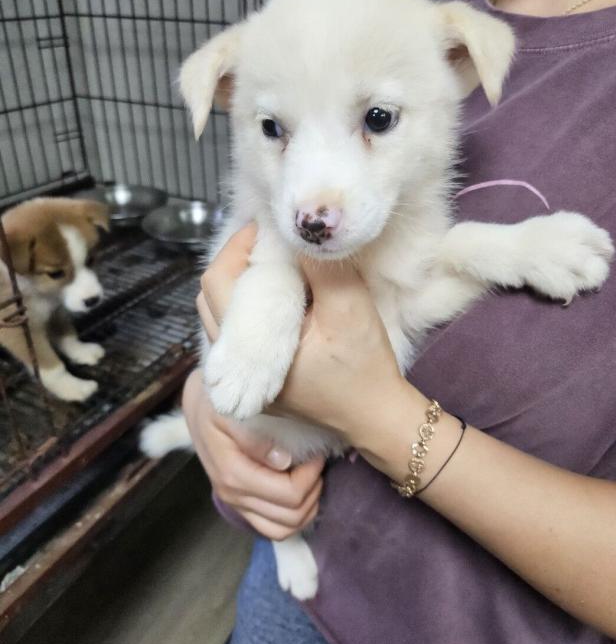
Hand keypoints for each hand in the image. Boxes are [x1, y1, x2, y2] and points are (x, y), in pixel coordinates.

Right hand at [182, 368, 323, 539]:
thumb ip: (254, 437)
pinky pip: (273, 529)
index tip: (315, 453)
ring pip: (284, 529)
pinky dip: (294, 517)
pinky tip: (301, 491)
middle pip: (290, 516)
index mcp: (234, 473)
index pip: (288, 493)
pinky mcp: (240, 506)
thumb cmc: (218, 403)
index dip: (311, 476)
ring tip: (311, 478)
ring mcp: (236, 504)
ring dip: (307, 508)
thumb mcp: (232, 409)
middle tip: (316, 463)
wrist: (199, 407)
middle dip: (313, 490)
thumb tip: (283, 461)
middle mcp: (234, 496)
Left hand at [197, 226, 408, 445]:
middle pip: (212, 297)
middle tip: (270, 240)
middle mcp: (233, 369)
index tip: (267, 225)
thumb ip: (322, 269)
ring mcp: (243, 377)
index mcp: (247, 352)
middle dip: (237, 261)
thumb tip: (298, 232)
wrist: (375, 418)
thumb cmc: (364, 367)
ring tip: (274, 264)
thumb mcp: (349, 311)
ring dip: (240, 284)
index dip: (238, 246)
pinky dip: (249, 308)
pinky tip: (278, 296)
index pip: (219, 283)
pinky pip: (237, 333)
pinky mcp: (257, 379)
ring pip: (221, 315)